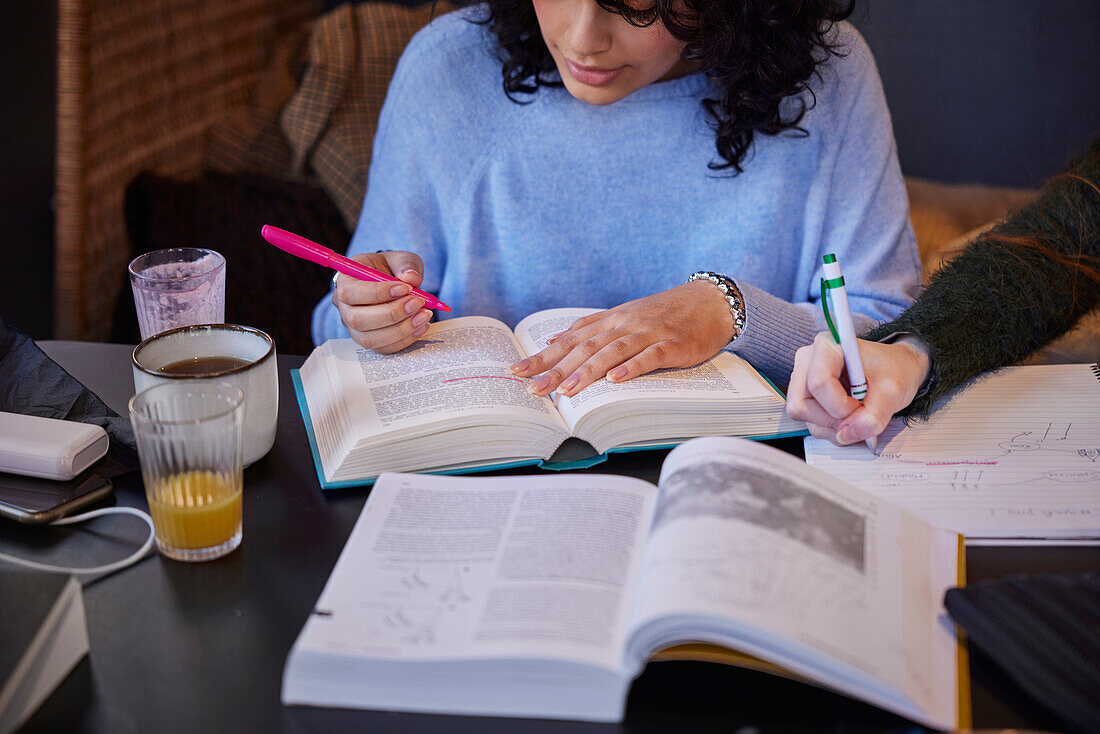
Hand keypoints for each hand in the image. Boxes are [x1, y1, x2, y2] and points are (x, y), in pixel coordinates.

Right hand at [333, 251, 434, 353]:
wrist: (392, 284)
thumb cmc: (390, 269)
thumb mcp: (399, 259)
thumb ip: (405, 264)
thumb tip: (411, 278)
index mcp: (345, 282)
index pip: (351, 293)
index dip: (378, 293)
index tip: (406, 288)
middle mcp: (344, 308)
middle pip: (358, 319)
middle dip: (391, 314)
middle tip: (418, 303)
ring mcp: (354, 328)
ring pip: (370, 338)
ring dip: (400, 329)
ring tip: (424, 315)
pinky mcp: (370, 340)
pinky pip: (384, 348)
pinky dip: (405, 339)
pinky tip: (422, 326)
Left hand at [509, 280, 734, 396]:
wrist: (710, 302)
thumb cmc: (665, 314)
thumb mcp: (624, 317)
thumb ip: (590, 329)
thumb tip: (553, 340)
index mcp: (610, 321)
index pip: (569, 340)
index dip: (542, 356)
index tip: (516, 371)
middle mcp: (624, 325)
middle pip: (584, 348)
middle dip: (556, 369)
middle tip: (533, 388)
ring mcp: (649, 333)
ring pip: (612, 352)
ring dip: (588, 371)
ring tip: (567, 390)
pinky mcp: (673, 345)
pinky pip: (649, 356)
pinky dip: (632, 367)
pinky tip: (616, 380)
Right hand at [786, 332, 931, 444]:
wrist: (897, 370)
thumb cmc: (894, 370)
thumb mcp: (893, 391)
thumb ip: (873, 416)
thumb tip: (846, 435)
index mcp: (827, 347)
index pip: (818, 382)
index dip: (840, 405)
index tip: (861, 406)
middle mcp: (808, 361)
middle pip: (801, 404)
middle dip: (832, 419)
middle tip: (858, 413)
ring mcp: (804, 380)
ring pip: (804, 417)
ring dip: (834, 427)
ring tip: (857, 415)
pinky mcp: (806, 396)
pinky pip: (810, 423)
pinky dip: (832, 429)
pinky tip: (849, 417)